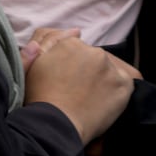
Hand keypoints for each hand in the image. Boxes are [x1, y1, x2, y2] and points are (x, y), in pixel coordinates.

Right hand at [23, 30, 133, 144]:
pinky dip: (116, 91)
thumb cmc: (38, 97)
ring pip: (109, 70)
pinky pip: (125, 83)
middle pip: (94, 58)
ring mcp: (110, 67)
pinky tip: (102, 102)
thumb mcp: (30, 64)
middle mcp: (93, 51)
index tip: (65, 81)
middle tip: (76, 91)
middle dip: (87, 71)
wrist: (54, 125)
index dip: (70, 65)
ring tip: (88, 99)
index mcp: (70, 43)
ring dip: (102, 80)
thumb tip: (75, 30)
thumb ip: (46, 40)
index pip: (76, 49)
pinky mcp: (124, 84)